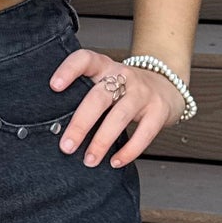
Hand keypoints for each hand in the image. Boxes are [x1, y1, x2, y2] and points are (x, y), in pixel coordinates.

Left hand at [49, 51, 184, 167]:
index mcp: (105, 67)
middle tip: (66, 146)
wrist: (167, 87)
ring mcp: (143, 92)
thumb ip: (85, 96)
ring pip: (119, 116)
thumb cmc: (125, 90)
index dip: (69, 70)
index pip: (86, 60)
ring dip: (102, 141)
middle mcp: (124, 76)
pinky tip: (115, 162)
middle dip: (81, 123)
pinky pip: (144, 133)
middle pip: (99, 97)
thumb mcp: (106, 83)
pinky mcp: (159, 110)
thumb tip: (54, 129)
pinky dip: (129, 151)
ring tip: (89, 160)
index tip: (54, 86)